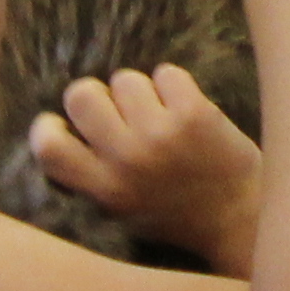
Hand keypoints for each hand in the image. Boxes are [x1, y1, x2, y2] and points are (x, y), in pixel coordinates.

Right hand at [30, 64, 267, 278]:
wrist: (241, 218)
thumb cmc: (179, 214)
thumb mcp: (124, 209)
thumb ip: (94, 175)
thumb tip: (64, 128)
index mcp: (105, 189)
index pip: (48, 148)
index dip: (48, 127)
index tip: (62, 124)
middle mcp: (127, 160)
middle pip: (81, 95)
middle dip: (96, 96)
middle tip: (118, 111)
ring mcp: (160, 134)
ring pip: (125, 79)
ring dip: (140, 91)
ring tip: (159, 114)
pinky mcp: (194, 114)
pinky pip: (166, 73)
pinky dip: (174, 85)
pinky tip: (184, 108)